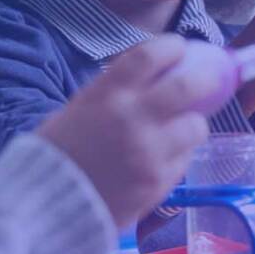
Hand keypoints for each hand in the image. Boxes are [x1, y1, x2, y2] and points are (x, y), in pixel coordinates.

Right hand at [36, 36, 211, 229]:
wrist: (44, 207)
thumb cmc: (57, 154)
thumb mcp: (78, 109)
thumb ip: (113, 92)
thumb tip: (148, 78)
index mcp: (106, 95)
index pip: (150, 56)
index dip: (171, 46)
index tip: (179, 47)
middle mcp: (133, 119)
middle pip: (188, 86)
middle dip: (206, 77)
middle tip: (209, 77)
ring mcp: (150, 153)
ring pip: (196, 127)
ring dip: (193, 123)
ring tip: (184, 126)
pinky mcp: (159, 183)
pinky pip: (184, 161)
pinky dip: (179, 155)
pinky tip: (166, 157)